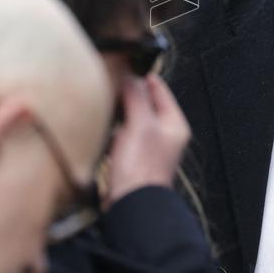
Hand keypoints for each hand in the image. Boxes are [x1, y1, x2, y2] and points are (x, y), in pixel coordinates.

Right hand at [104, 74, 190, 204]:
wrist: (131, 206)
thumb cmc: (141, 168)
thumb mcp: (141, 125)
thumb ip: (137, 98)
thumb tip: (131, 76)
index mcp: (174, 124)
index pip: (159, 90)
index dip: (142, 76)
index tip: (124, 65)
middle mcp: (164, 134)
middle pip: (144, 104)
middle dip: (127, 95)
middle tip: (109, 82)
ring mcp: (147, 148)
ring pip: (131, 121)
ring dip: (118, 114)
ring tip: (102, 103)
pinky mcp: (131, 160)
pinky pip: (120, 138)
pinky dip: (111, 133)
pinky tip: (99, 130)